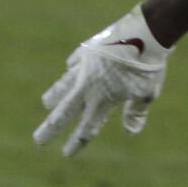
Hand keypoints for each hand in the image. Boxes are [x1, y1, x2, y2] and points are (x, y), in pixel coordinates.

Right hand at [32, 6, 170, 156]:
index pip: (87, 128)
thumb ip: (135, 113)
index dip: (76, 142)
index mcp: (103, 99)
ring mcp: (84, 66)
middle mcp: (88, 85)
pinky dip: (71, 70)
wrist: (145, 32)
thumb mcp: (147, 93)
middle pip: (64, 112)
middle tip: (38, 140)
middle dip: (50, 128)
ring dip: (54, 96)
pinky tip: (69, 71)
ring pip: (63, 85)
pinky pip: (74, 63)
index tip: (67, 154)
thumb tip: (130, 132)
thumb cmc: (149, 65)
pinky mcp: (86, 50)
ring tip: (46, 103)